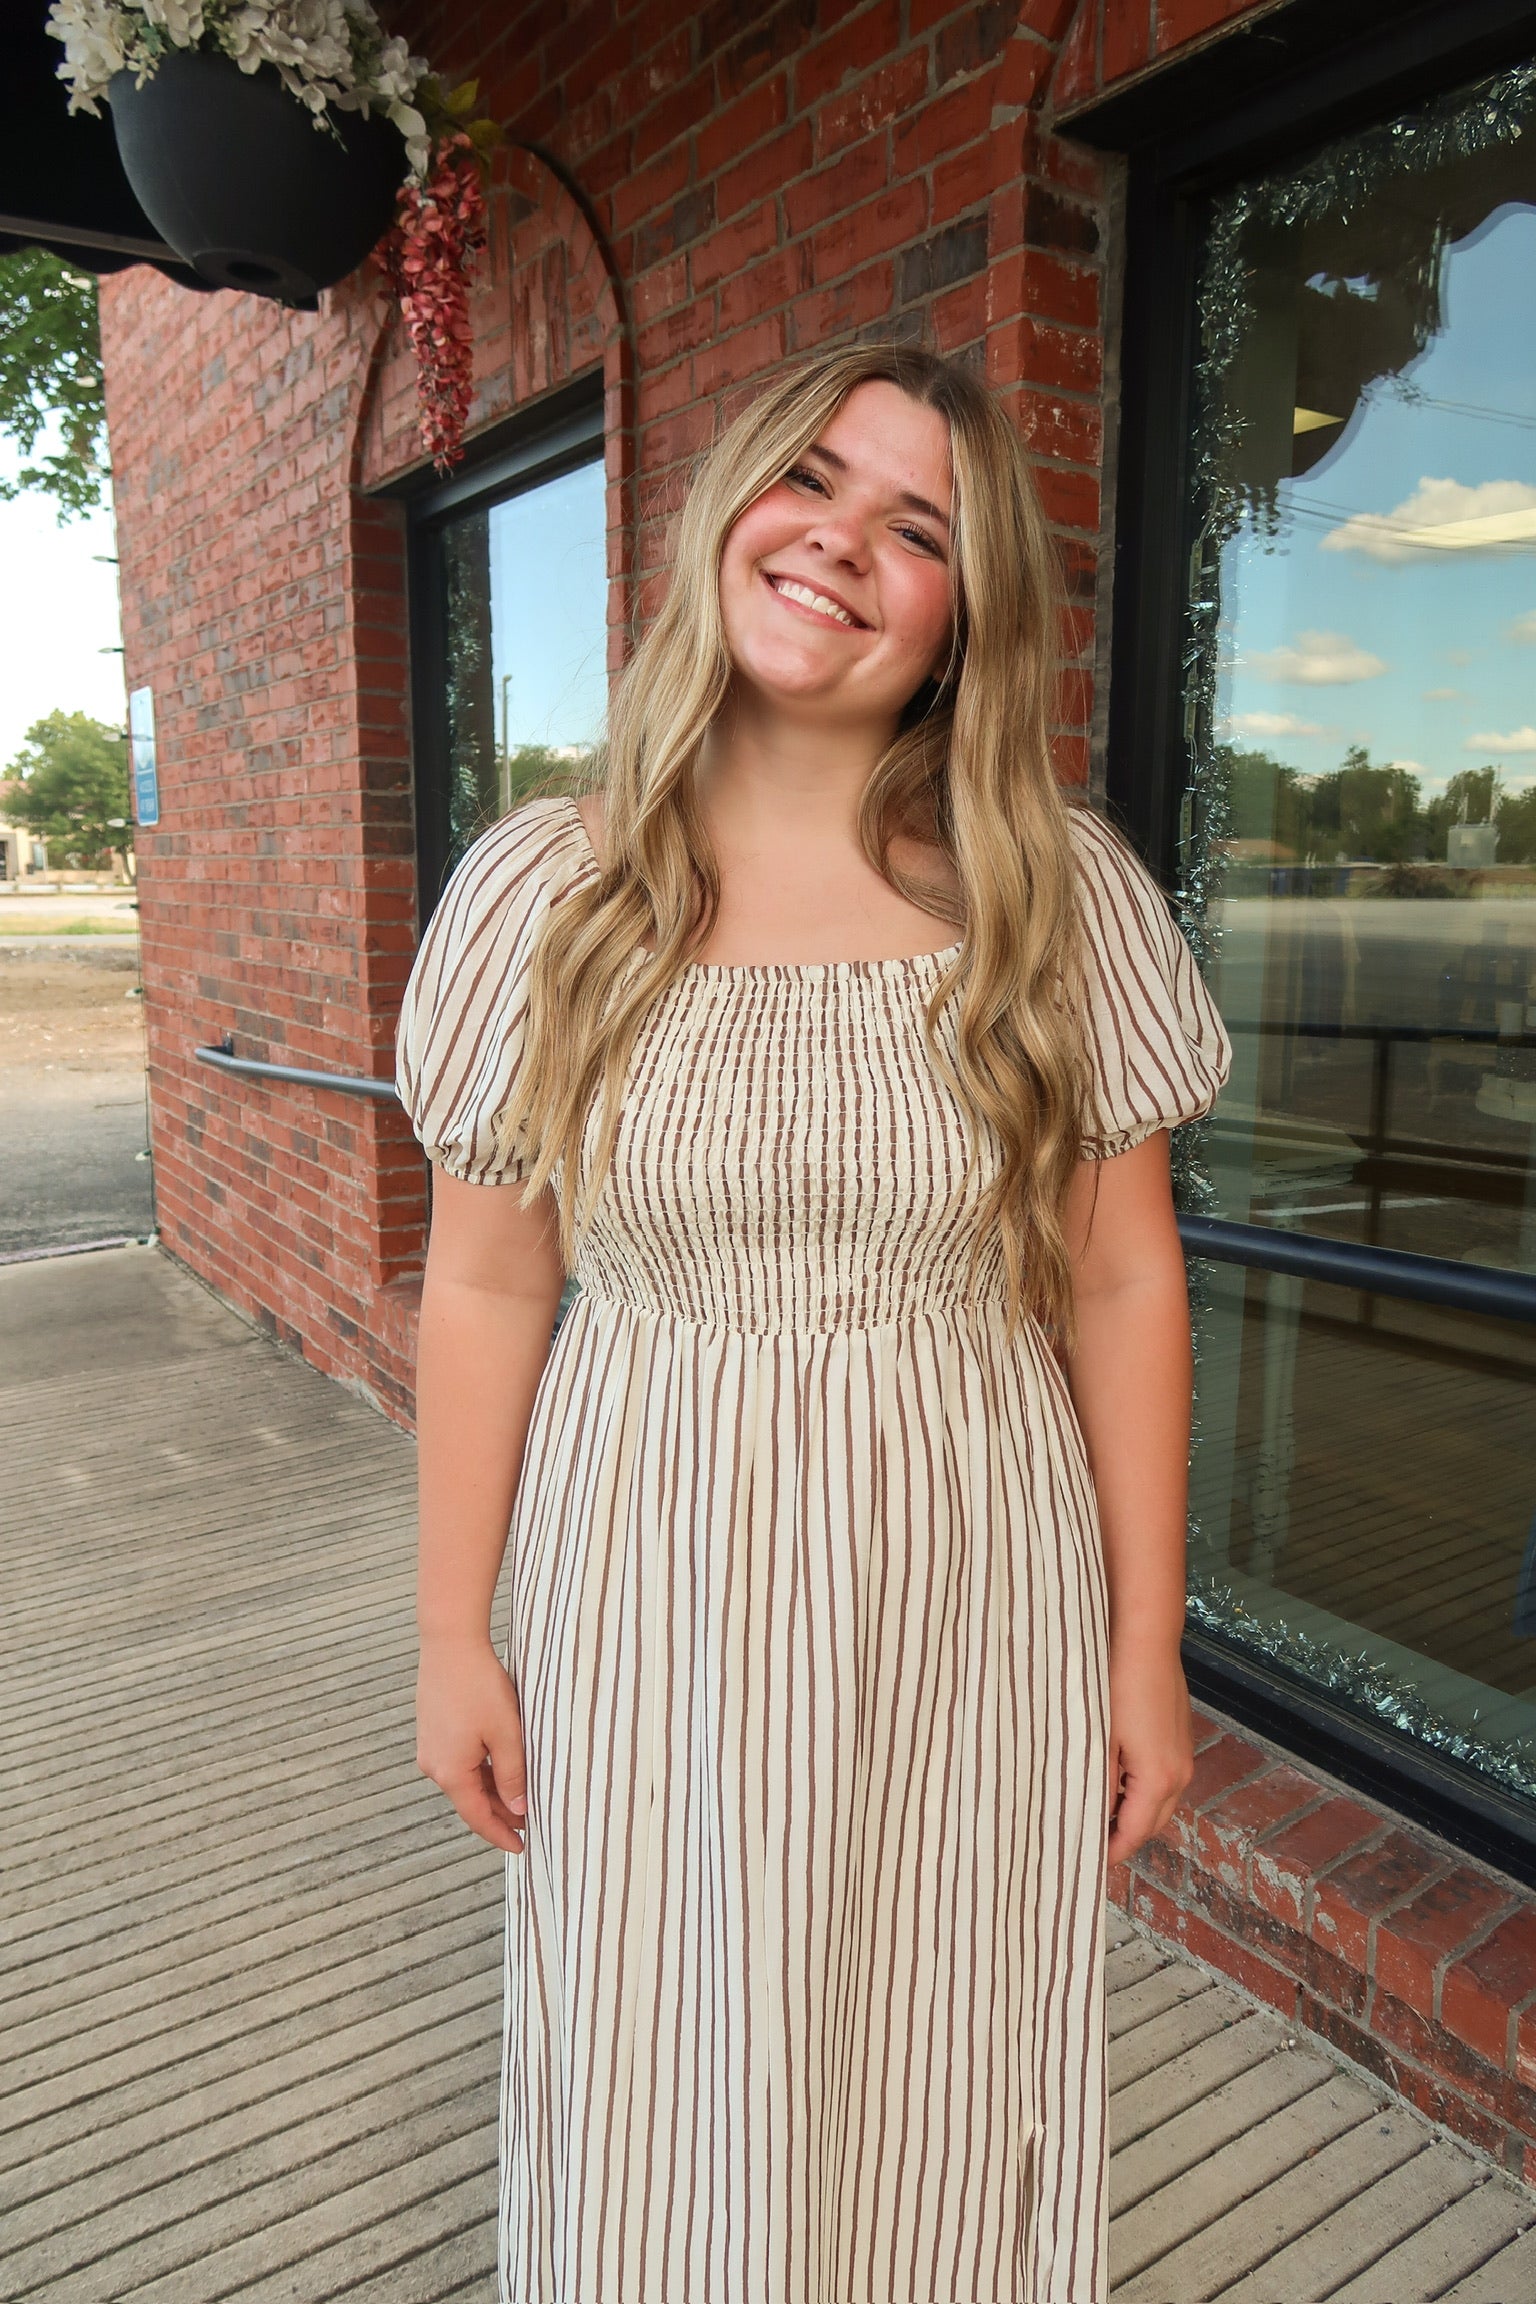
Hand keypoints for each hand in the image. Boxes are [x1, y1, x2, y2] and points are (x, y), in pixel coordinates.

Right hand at [416, 1633, 528, 1854]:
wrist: (450, 1644)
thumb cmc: (480, 1686)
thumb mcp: (506, 1733)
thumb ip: (513, 1774)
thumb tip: (518, 1809)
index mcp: (450, 1772)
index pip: (478, 1817)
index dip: (501, 1834)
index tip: (522, 1848)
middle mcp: (433, 1766)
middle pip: (470, 1801)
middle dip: (499, 1814)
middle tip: (529, 1825)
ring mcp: (430, 1748)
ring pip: (465, 1781)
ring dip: (491, 1791)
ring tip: (520, 1798)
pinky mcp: (432, 1731)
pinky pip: (459, 1763)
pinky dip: (480, 1772)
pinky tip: (500, 1768)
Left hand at [1106, 1642, 1193, 1867]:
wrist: (1145, 1639)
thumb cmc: (1117, 1685)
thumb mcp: (1099, 1739)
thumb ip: (1097, 1783)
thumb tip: (1089, 1816)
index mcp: (1158, 1780)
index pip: (1134, 1833)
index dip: (1111, 1852)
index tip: (1088, 1864)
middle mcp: (1179, 1774)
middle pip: (1152, 1822)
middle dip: (1124, 1836)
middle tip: (1089, 1844)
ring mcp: (1183, 1755)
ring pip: (1159, 1801)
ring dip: (1133, 1812)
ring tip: (1097, 1813)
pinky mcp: (1180, 1737)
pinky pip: (1163, 1778)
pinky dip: (1141, 1789)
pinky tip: (1114, 1778)